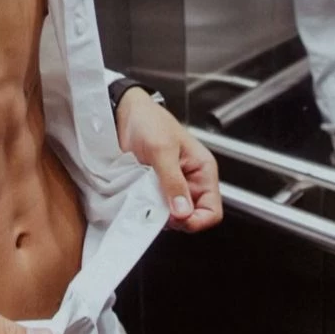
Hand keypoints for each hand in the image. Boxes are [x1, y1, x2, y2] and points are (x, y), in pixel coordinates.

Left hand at [115, 88, 222, 232]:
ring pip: (173, 216)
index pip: (212, 211)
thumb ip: (173, 181)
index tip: (175, 218)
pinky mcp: (154, 188)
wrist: (123, 113)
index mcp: (202, 170)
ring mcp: (172, 187)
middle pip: (192, 218)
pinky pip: (156, 208)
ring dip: (159, 213)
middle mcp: (190, 181)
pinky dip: (147, 208)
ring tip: (145, 198)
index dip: (196, 220)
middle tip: (156, 207)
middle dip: (175, 219)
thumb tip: (182, 212)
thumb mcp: (162, 149)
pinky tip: (139, 198)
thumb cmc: (148, 121)